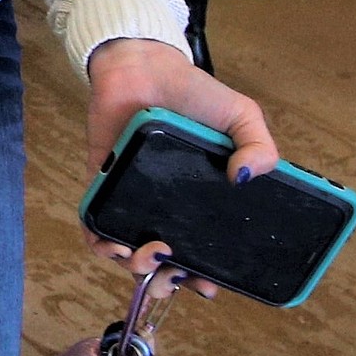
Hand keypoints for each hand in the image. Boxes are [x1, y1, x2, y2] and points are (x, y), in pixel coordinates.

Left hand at [83, 37, 278, 296]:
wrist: (145, 66)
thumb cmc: (194, 94)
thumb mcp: (241, 116)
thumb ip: (259, 144)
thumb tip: (248, 177)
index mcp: (201, 201)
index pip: (203, 251)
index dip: (205, 276)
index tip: (208, 288)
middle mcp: (167, 207)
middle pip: (164, 263)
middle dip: (167, 282)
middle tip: (173, 277)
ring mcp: (134, 200)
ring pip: (127, 252)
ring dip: (134, 267)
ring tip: (145, 256)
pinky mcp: (102, 185)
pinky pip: (95, 224)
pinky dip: (99, 241)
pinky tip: (112, 243)